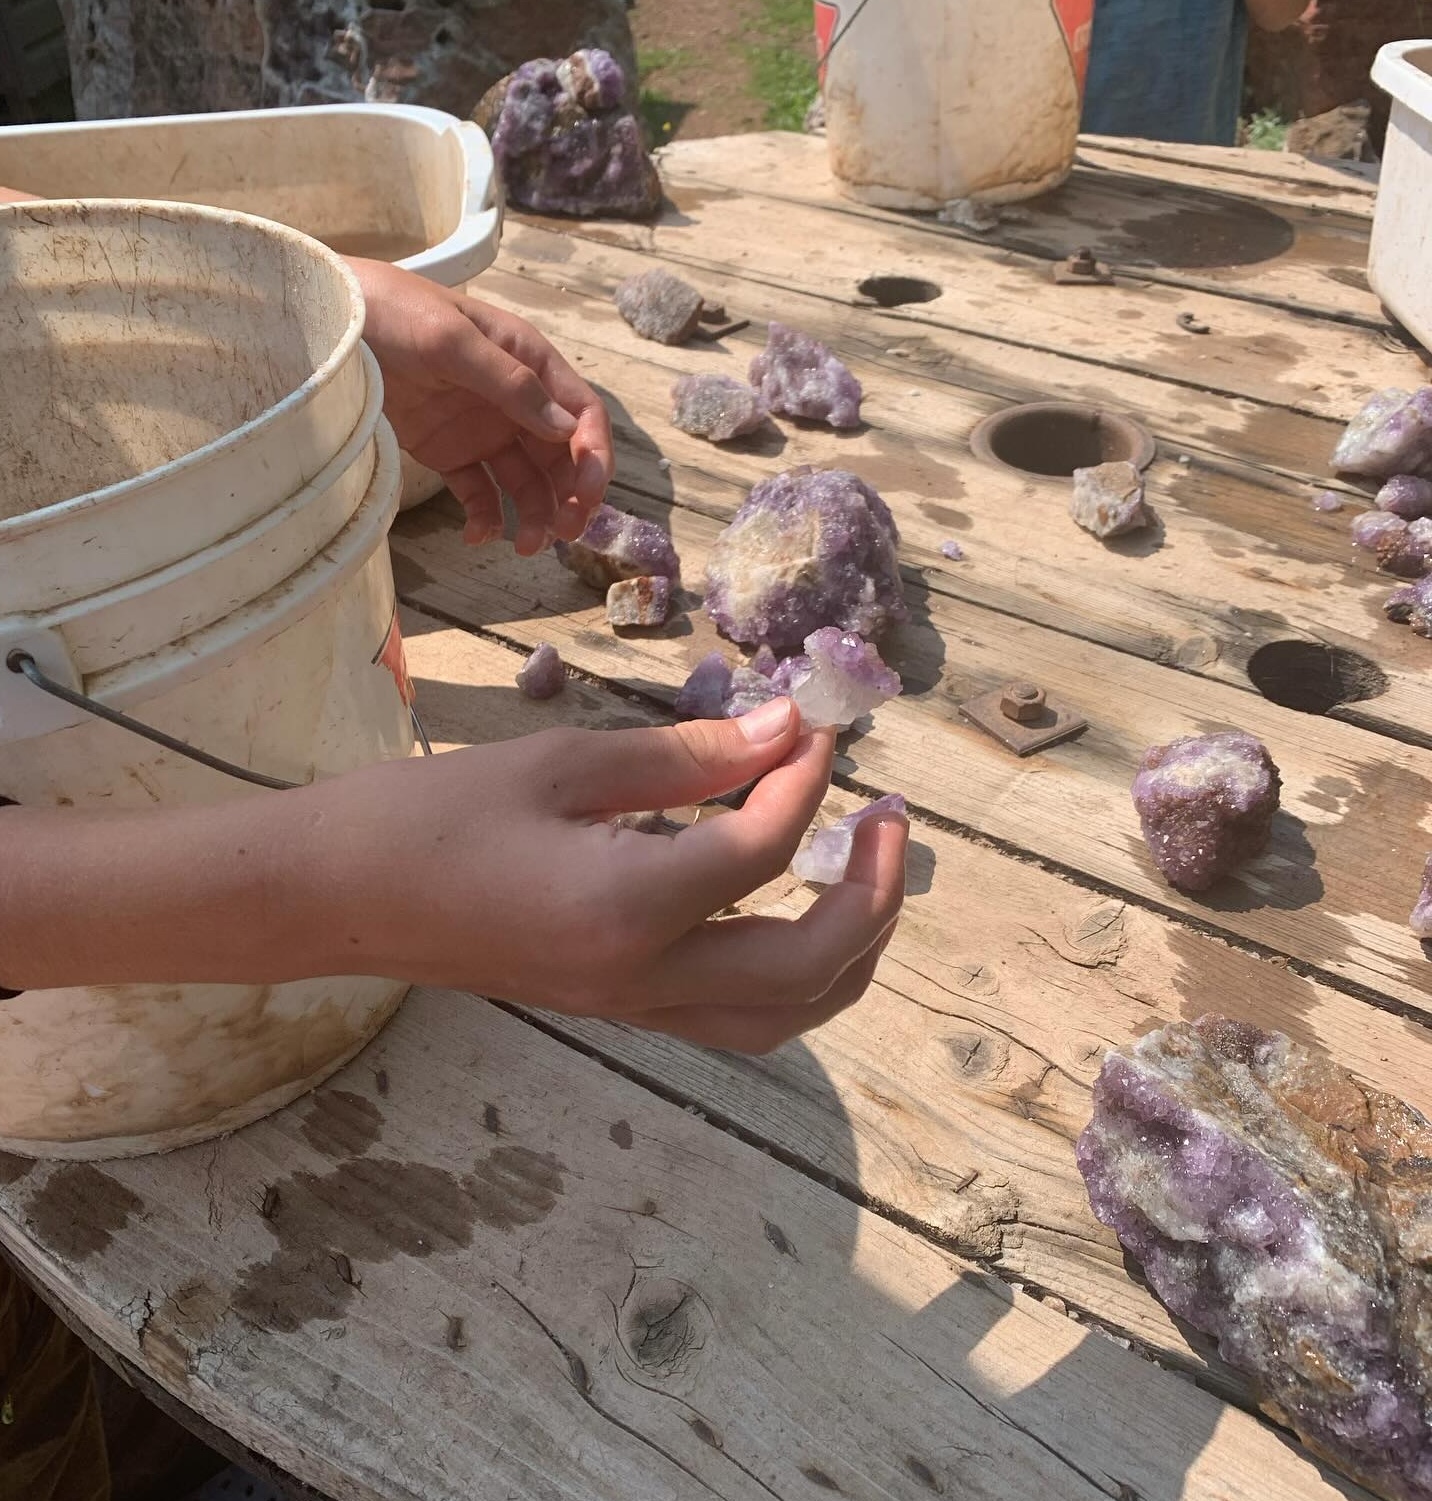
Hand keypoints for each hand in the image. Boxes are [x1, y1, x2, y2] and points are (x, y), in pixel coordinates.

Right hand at [0, 701, 905, 1054]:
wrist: (340, 897)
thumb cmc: (432, 814)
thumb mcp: (560, 762)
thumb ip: (684, 757)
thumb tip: (788, 729)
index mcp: (625, 907)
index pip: (764, 848)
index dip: (806, 776)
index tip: (816, 722)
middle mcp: (644, 979)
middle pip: (810, 968)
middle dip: (872, 893)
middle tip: (888, 816)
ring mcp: (634, 1008)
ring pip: (785, 1015)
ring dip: (850, 948)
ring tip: (865, 870)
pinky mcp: (620, 1009)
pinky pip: (738, 1015)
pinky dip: (794, 972)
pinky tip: (794, 907)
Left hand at [346, 258, 614, 554]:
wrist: (324, 321)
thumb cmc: (391, 311)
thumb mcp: (451, 339)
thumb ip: (510, 384)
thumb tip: (567, 432)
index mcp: (528, 361)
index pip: (582, 414)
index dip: (594, 457)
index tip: (588, 496)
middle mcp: (514, 399)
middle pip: (562, 457)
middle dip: (572, 496)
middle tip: (564, 533)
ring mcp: (483, 428)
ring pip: (527, 481)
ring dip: (535, 515)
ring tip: (526, 547)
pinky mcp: (450, 452)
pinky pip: (480, 492)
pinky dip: (485, 518)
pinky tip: (476, 536)